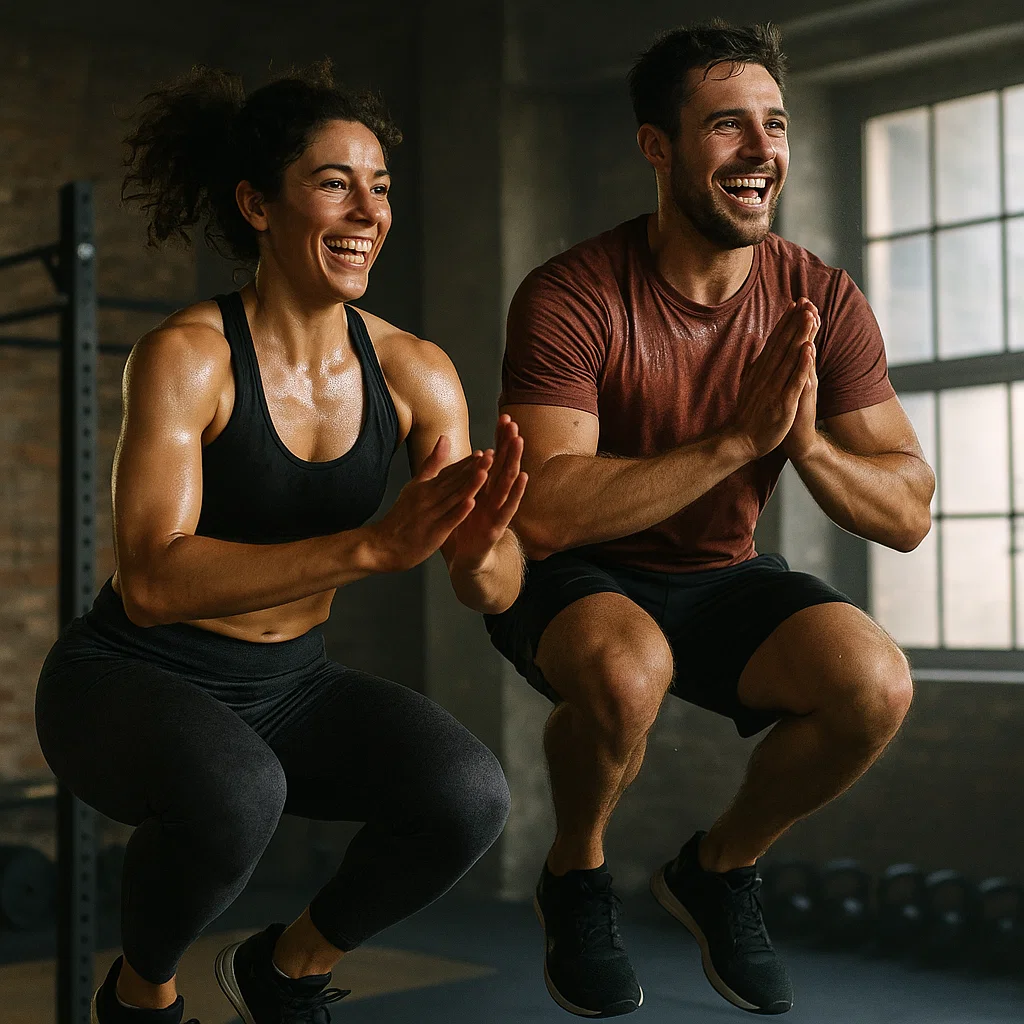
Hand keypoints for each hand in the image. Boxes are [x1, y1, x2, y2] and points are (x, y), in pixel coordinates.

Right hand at [367, 436, 489, 572]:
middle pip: (454, 481)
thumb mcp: (414, 486)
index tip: (484, 452)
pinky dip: (459, 511)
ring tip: (485, 472)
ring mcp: (431, 514)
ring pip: (453, 497)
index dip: (467, 462)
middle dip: (474, 468)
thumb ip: (430, 464)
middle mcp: (428, 497)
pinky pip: (448, 520)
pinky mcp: (433, 532)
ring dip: (470, 485)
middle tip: (492, 455)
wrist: (383, 545)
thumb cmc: (401, 517)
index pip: (450, 471)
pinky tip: (471, 503)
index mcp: (425, 486)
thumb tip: (444, 438)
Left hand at [447, 414, 528, 573]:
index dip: (500, 440)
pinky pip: (508, 507)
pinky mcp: (497, 527)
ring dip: (514, 461)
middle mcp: (496, 498)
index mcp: (486, 490)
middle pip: (504, 466)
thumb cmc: (468, 528)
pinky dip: (516, 492)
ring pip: (508, 482)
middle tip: (514, 423)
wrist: (467, 561)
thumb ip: (470, 478)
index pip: (495, 459)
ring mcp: (499, 511)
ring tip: (519, 441)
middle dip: (509, 444)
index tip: (504, 417)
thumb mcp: (466, 499)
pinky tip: (523, 477)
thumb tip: (475, 454)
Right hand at [728, 299, 817, 459]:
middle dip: (794, 322)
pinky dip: (802, 365)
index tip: (795, 304)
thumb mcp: (750, 386)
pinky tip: (809, 349)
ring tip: (809, 316)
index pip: (774, 342)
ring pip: (789, 358)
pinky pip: (793, 381)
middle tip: (805, 302)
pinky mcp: (782, 403)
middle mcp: (766, 376)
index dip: (785, 322)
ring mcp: (774, 389)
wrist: (741, 441)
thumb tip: (757, 351)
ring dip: (799, 336)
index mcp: (760, 372)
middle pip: (782, 345)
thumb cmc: (749, 415)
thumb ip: (756, 369)